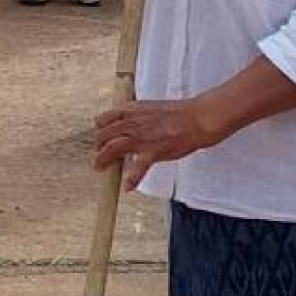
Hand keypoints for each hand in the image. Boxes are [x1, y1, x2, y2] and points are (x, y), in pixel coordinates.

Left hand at [93, 93, 233, 189]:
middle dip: (98, 147)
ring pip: (112, 149)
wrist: (197, 118)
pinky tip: (127, 187)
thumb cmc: (178, 114)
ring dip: (103, 160)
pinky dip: (131, 179)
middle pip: (103, 135)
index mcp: (131, 111)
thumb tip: (128, 123)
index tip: (101, 138)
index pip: (103, 119)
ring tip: (100, 169)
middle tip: (99, 156)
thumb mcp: (150, 108)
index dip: (99, 130)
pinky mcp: (153, 152)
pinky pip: (138, 168)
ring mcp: (141, 138)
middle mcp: (132, 123)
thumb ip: (136, 116)